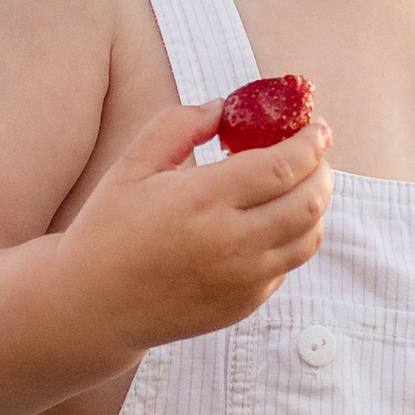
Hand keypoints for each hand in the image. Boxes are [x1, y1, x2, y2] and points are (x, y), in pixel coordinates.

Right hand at [62, 101, 332, 354]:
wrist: (93, 307)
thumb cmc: (108, 231)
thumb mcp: (132, 166)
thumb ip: (178, 125)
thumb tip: (223, 107)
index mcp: (202, 200)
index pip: (283, 167)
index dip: (309, 143)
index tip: (316, 128)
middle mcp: (231, 243)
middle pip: (308, 201)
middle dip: (322, 169)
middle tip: (315, 152)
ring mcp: (242, 279)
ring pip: (308, 237)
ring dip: (316, 204)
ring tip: (301, 184)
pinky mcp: (244, 304)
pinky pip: (287, 265)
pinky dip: (293, 237)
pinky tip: (273, 221)